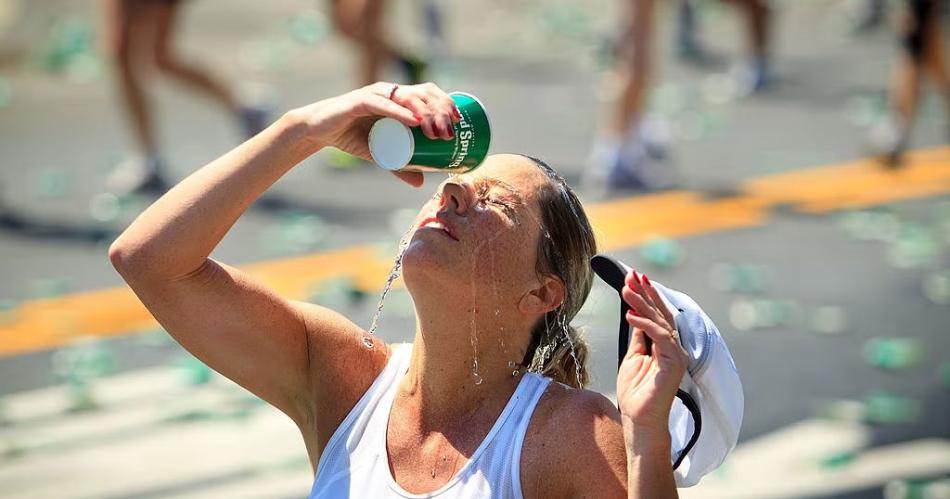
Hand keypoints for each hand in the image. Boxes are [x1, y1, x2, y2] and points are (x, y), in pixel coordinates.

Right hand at [288, 82, 459, 186]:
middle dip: (441, 111)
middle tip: (450, 133)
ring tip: (437, 132)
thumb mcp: (381, 155)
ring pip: (408, 97)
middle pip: (424, 94)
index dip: (447, 103)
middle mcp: (391, 91)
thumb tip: (421, 184)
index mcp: (399, 98)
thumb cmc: (353, 137)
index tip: (460, 122)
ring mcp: (376, 94)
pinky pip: (383, 103)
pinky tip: (414, 120)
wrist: (321, 131)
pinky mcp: (359, 101)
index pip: (429, 93)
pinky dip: (400, 111)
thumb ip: (401, 167)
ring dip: (426, 113)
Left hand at [616, 271, 688, 442]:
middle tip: (632, 274)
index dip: (647, 295)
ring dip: (642, 303)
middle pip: (661, 313)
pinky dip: (644, 323)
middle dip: (646, 292)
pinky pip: (660, 337)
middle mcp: (674, 347)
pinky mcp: (674, 363)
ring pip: (660, 321)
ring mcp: (676, 355)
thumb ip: (638, 337)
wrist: (639, 420)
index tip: (634, 277)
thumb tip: (635, 315)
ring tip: (625, 290)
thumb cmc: (636, 393)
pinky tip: (629, 314)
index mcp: (665, 346)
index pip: (658, 315)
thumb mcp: (633, 358)